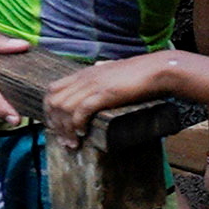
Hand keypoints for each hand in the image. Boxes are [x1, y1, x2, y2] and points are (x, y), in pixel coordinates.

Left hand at [44, 49, 189, 142]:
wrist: (159, 69)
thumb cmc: (142, 72)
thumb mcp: (116, 68)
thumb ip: (105, 68)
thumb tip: (100, 65)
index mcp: (85, 73)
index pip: (53, 90)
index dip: (49, 111)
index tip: (57, 127)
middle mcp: (84, 78)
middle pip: (53, 101)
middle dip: (53, 123)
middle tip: (63, 139)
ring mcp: (93, 85)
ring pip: (64, 108)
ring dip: (65, 129)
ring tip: (73, 142)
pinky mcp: (104, 93)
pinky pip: (80, 110)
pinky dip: (77, 124)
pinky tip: (82, 134)